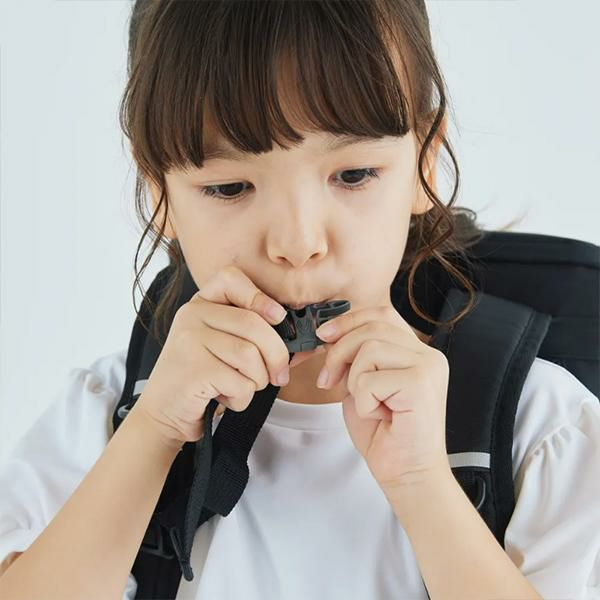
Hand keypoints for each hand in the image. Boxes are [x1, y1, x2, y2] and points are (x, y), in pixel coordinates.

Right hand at [134, 265, 321, 447]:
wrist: (164, 412)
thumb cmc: (203, 378)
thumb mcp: (224, 346)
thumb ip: (254, 336)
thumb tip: (302, 341)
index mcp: (201, 304)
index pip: (231, 278)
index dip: (259, 297)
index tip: (277, 318)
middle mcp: (191, 315)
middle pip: (254, 324)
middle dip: (276, 355)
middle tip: (278, 376)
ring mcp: (189, 341)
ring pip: (250, 355)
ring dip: (257, 381)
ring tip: (240, 387)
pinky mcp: (192, 370)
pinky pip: (239, 382)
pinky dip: (242, 398)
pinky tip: (225, 398)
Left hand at [314, 304, 451, 498]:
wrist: (407, 475)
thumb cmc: (385, 434)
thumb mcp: (363, 384)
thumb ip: (355, 357)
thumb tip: (329, 333)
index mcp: (417, 352)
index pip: (381, 314)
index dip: (348, 320)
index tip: (323, 335)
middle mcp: (428, 355)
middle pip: (372, 326)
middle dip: (340, 350)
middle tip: (328, 380)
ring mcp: (428, 368)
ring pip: (369, 348)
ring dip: (354, 380)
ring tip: (367, 404)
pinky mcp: (420, 385)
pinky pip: (370, 379)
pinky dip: (363, 401)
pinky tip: (379, 416)